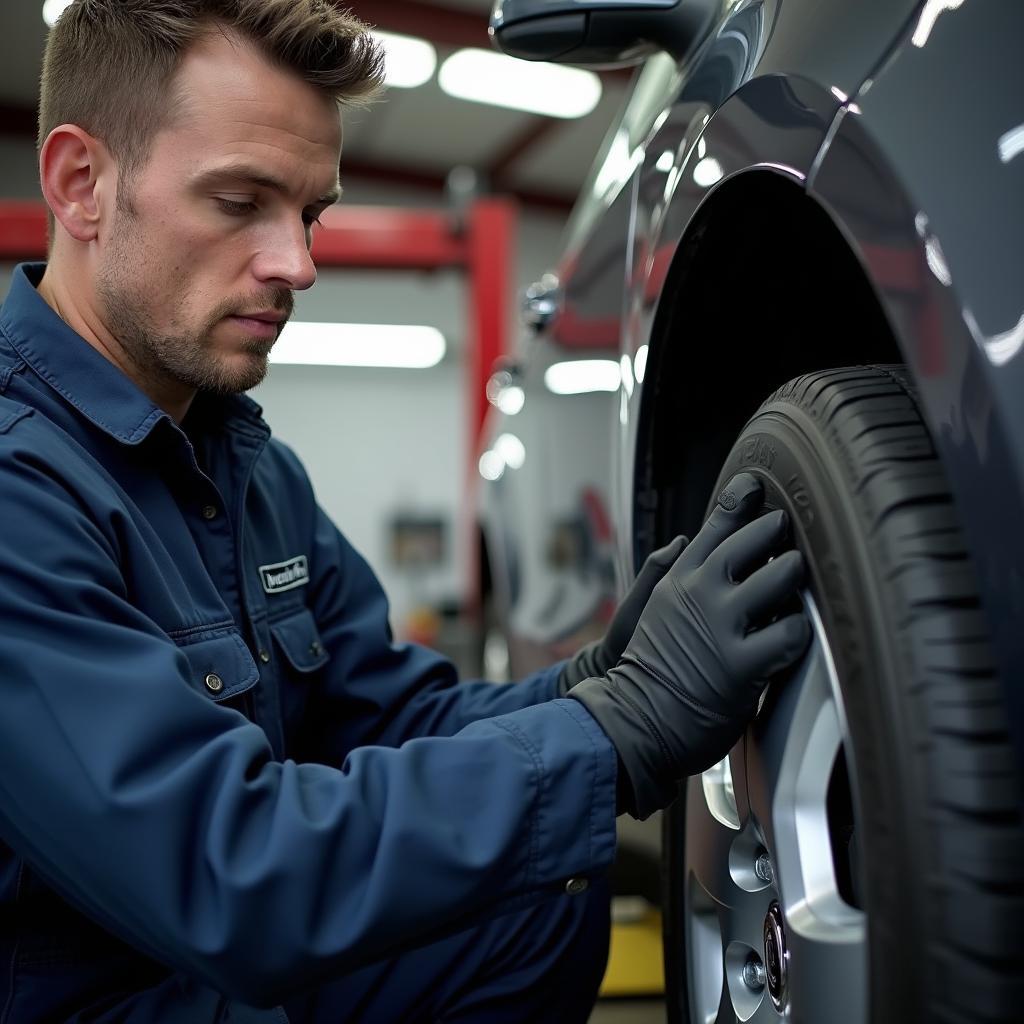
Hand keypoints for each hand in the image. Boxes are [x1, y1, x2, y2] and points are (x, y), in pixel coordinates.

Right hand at [567, 473, 810, 818]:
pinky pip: (790, 633)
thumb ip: (664, 572)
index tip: (757, 488)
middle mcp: (699, 593)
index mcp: (677, 579)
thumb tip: (683, 540)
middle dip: (777, 532)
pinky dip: (799, 631)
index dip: (740, 502)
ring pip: (779, 577)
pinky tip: (796, 635)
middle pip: (752, 541)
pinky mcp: (742, 664)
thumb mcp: (647, 609)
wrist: (631, 721)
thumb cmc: (645, 669)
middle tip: (789, 534)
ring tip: (800, 582)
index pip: (714, 528)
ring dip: (795, 576)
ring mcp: (721, 626)